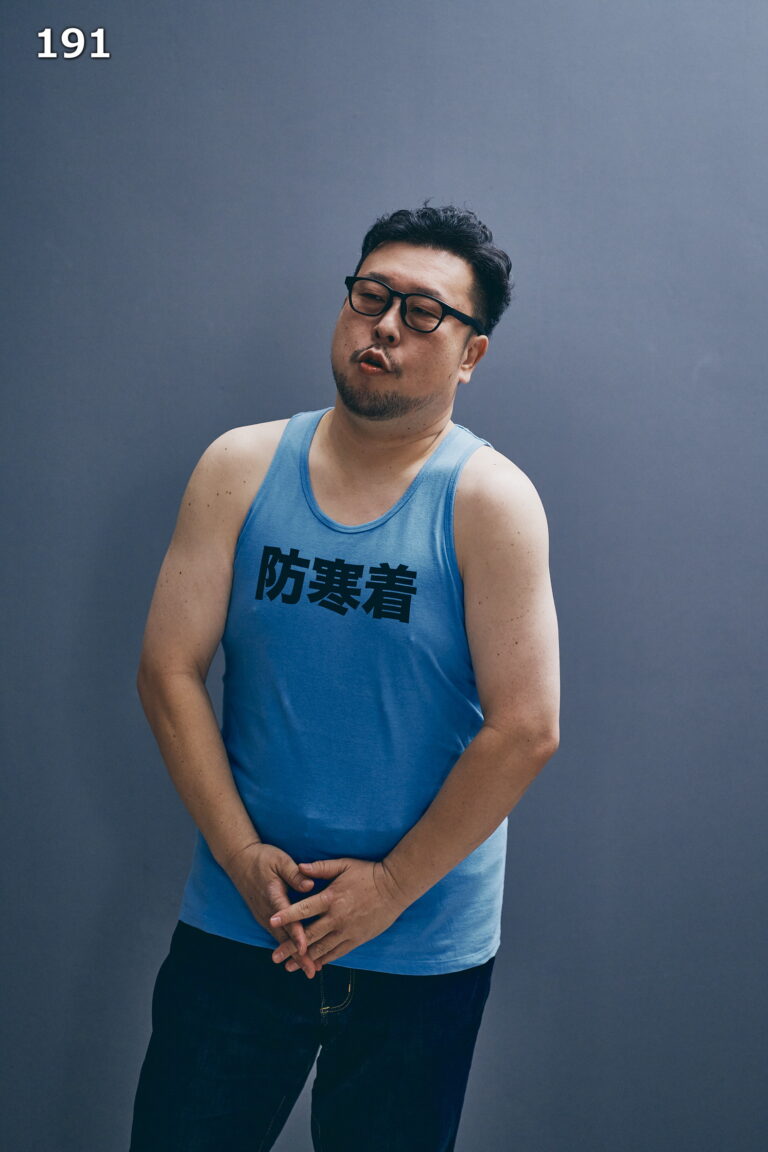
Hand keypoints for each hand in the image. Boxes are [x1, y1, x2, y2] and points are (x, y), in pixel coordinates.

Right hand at [224, 841, 319, 978]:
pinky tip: (298, 956)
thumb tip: (310, 885)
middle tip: (311, 970)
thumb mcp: (280, 860)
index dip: (296, 934)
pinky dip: (288, 947)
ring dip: (294, 955)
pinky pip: (277, 935)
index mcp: (273, 896)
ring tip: (309, 968)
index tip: (305, 947)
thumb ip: (294, 874)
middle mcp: (268, 911)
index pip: (287, 918)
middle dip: (298, 954)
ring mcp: (264, 916)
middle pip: (285, 936)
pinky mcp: (264, 917)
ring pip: (281, 939)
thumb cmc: (262, 858)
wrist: (239, 860)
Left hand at [268, 857, 406, 969]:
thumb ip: (320, 868)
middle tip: (274, 957)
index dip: (287, 916)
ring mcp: (348, 931)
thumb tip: (299, 867)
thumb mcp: (344, 865)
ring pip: (322, 949)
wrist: (395, 887)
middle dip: (290, 947)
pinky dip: (324, 960)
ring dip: (304, 958)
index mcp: (331, 898)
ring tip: (289, 967)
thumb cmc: (368, 873)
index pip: (304, 910)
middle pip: (309, 936)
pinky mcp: (357, 939)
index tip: (271, 922)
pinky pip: (338, 953)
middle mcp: (337, 918)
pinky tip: (314, 965)